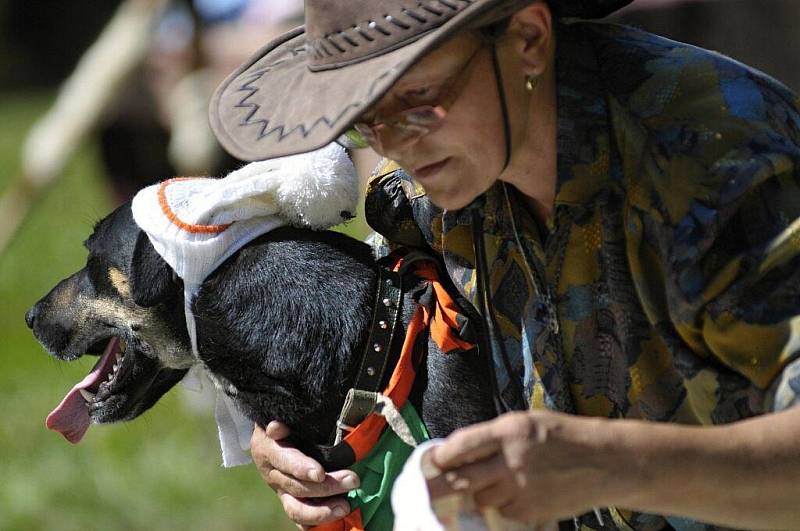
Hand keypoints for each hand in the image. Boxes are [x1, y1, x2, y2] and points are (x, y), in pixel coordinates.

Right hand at [251, 421, 359, 527]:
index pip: (284, 461)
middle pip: (297, 487)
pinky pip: (300, 519)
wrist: (273, 432)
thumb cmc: (287, 417)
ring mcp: (280, 490)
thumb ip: (286, 419)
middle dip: (327, 487)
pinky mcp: (289, 501)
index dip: (301, 468)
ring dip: (322, 511)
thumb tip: (277, 426)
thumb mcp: (284, 413)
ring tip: (346, 506)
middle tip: (353, 480)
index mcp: (268, 449)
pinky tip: (336, 520)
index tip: (320, 473)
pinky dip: (316, 523)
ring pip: (296, 509)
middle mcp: (272, 473)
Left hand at [427, 410, 616, 524]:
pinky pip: (504, 511)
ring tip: (495, 483)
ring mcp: (521, 488)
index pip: (463, 445)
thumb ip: (496, 437)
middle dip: (445, 485)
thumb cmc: (563, 436)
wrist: (603, 462)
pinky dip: (505, 505)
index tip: (433, 461)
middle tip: (434, 488)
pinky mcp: (532, 510)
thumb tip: (464, 452)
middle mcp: (511, 460)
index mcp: (509, 431)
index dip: (443, 456)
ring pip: (482, 498)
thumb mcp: (528, 423)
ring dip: (481, 493)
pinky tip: (519, 493)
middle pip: (464, 479)